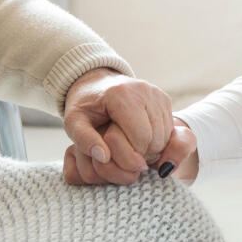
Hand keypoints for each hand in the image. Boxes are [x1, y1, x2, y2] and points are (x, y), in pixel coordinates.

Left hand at [60, 69, 179, 185]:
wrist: (96, 83)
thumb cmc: (84, 105)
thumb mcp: (73, 122)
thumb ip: (83, 140)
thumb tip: (103, 157)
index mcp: (121, 95)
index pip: (141, 136)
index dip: (133, 154)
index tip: (120, 158)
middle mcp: (144, 90)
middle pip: (156, 137)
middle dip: (144, 153)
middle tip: (126, 155)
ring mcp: (156, 93)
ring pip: (166, 134)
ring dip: (152, 148)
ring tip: (132, 147)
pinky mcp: (163, 97)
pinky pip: (169, 128)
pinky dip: (157, 139)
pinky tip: (140, 139)